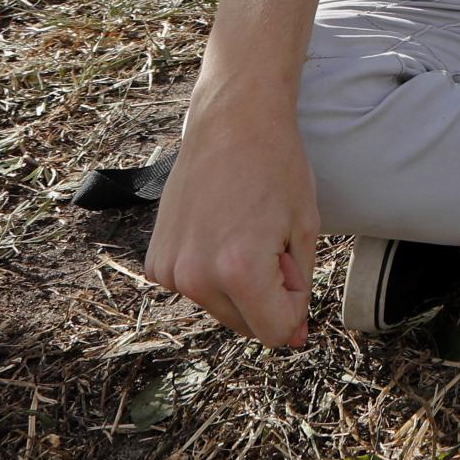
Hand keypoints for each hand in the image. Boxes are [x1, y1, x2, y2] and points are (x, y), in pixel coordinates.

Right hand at [145, 90, 319, 346]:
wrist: (232, 121)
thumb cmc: (277, 166)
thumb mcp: (304, 229)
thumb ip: (299, 289)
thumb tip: (292, 338)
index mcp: (239, 271)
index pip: (276, 331)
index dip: (294, 303)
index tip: (291, 262)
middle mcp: (197, 277)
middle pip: (246, 323)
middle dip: (266, 295)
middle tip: (269, 239)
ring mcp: (170, 270)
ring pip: (219, 307)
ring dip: (238, 284)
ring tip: (242, 229)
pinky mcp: (155, 261)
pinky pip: (194, 288)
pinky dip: (210, 271)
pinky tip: (217, 229)